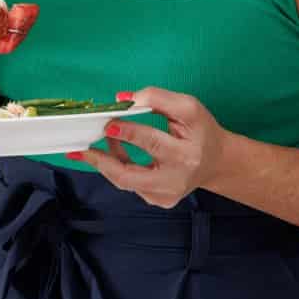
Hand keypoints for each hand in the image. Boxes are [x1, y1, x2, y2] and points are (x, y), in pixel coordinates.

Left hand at [69, 85, 226, 209]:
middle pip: (130, 176)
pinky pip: (130, 184)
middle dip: (103, 160)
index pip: (153, 143)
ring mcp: (166, 195)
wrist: (215, 161)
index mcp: (187, 154)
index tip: (109, 122)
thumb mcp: (187, 107)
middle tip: (83, 148)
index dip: (129, 133)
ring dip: (105, 161)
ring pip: (125, 182)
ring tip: (91, 145)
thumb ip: (156, 98)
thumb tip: (122, 99)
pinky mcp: (159, 200)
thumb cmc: (200, 131)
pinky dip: (116, 167)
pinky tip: (112, 151)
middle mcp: (176, 180)